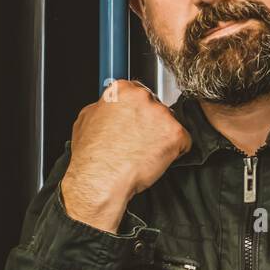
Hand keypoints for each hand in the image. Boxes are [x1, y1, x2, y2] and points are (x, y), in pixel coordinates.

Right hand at [60, 80, 191, 231]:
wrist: (101, 179)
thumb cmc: (92, 156)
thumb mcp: (86, 120)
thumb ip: (103, 108)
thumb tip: (108, 108)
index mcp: (121, 90)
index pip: (139, 94)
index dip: (138, 113)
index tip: (136, 123)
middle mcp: (143, 97)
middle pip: (157, 107)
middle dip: (152, 124)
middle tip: (139, 142)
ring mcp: (161, 114)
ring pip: (170, 124)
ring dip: (163, 137)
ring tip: (145, 153)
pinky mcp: (176, 133)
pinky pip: (183, 141)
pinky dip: (175, 151)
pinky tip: (156, 159)